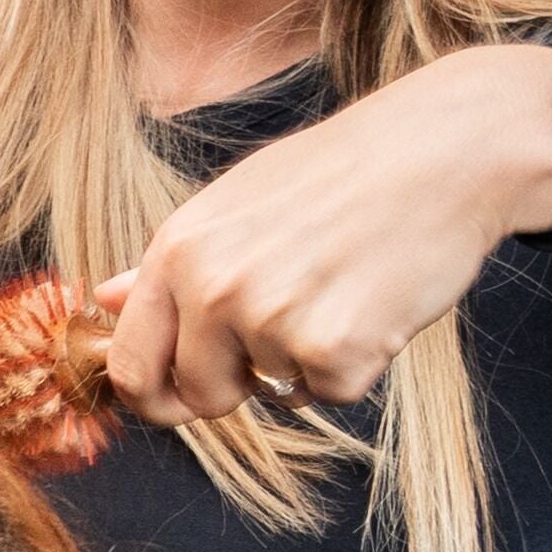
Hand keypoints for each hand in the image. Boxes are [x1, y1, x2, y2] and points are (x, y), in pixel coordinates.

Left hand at [91, 46, 551, 426]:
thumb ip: (169, 263)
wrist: (444, 152)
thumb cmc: (341, 174)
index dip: (153, 396)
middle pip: (195, 398)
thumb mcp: (237, 203)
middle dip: (235, 386)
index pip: (129, 364)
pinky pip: (330, 394)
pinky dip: (358, 363)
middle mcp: (212, 285)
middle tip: (291, 320)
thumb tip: (107, 298)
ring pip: (272, 393)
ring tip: (342, 283)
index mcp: (179, 248)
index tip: (178, 400)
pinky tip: (376, 299)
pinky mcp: (333, 349)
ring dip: (309, 358)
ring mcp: (271, 319)